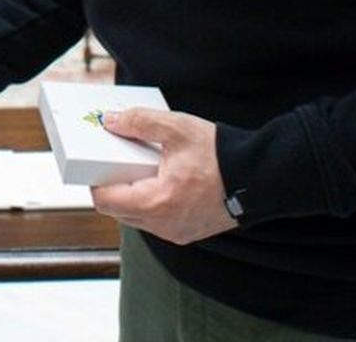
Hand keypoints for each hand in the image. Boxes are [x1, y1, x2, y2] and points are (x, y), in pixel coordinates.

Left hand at [88, 108, 236, 245]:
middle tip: (118, 162)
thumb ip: (140, 122)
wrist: (259, 177)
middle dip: (113, 186)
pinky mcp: (188, 233)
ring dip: (132, 196)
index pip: (105, 201)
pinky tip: (160, 180)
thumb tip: (111, 121)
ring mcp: (176, 233)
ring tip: (142, 168)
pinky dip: (151, 203)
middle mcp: (163, 225)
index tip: (96, 162)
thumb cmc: (220, 155)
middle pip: (118, 211)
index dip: (95, 180)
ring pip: (136, 218)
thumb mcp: (177, 128)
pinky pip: (156, 222)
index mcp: (156, 203)